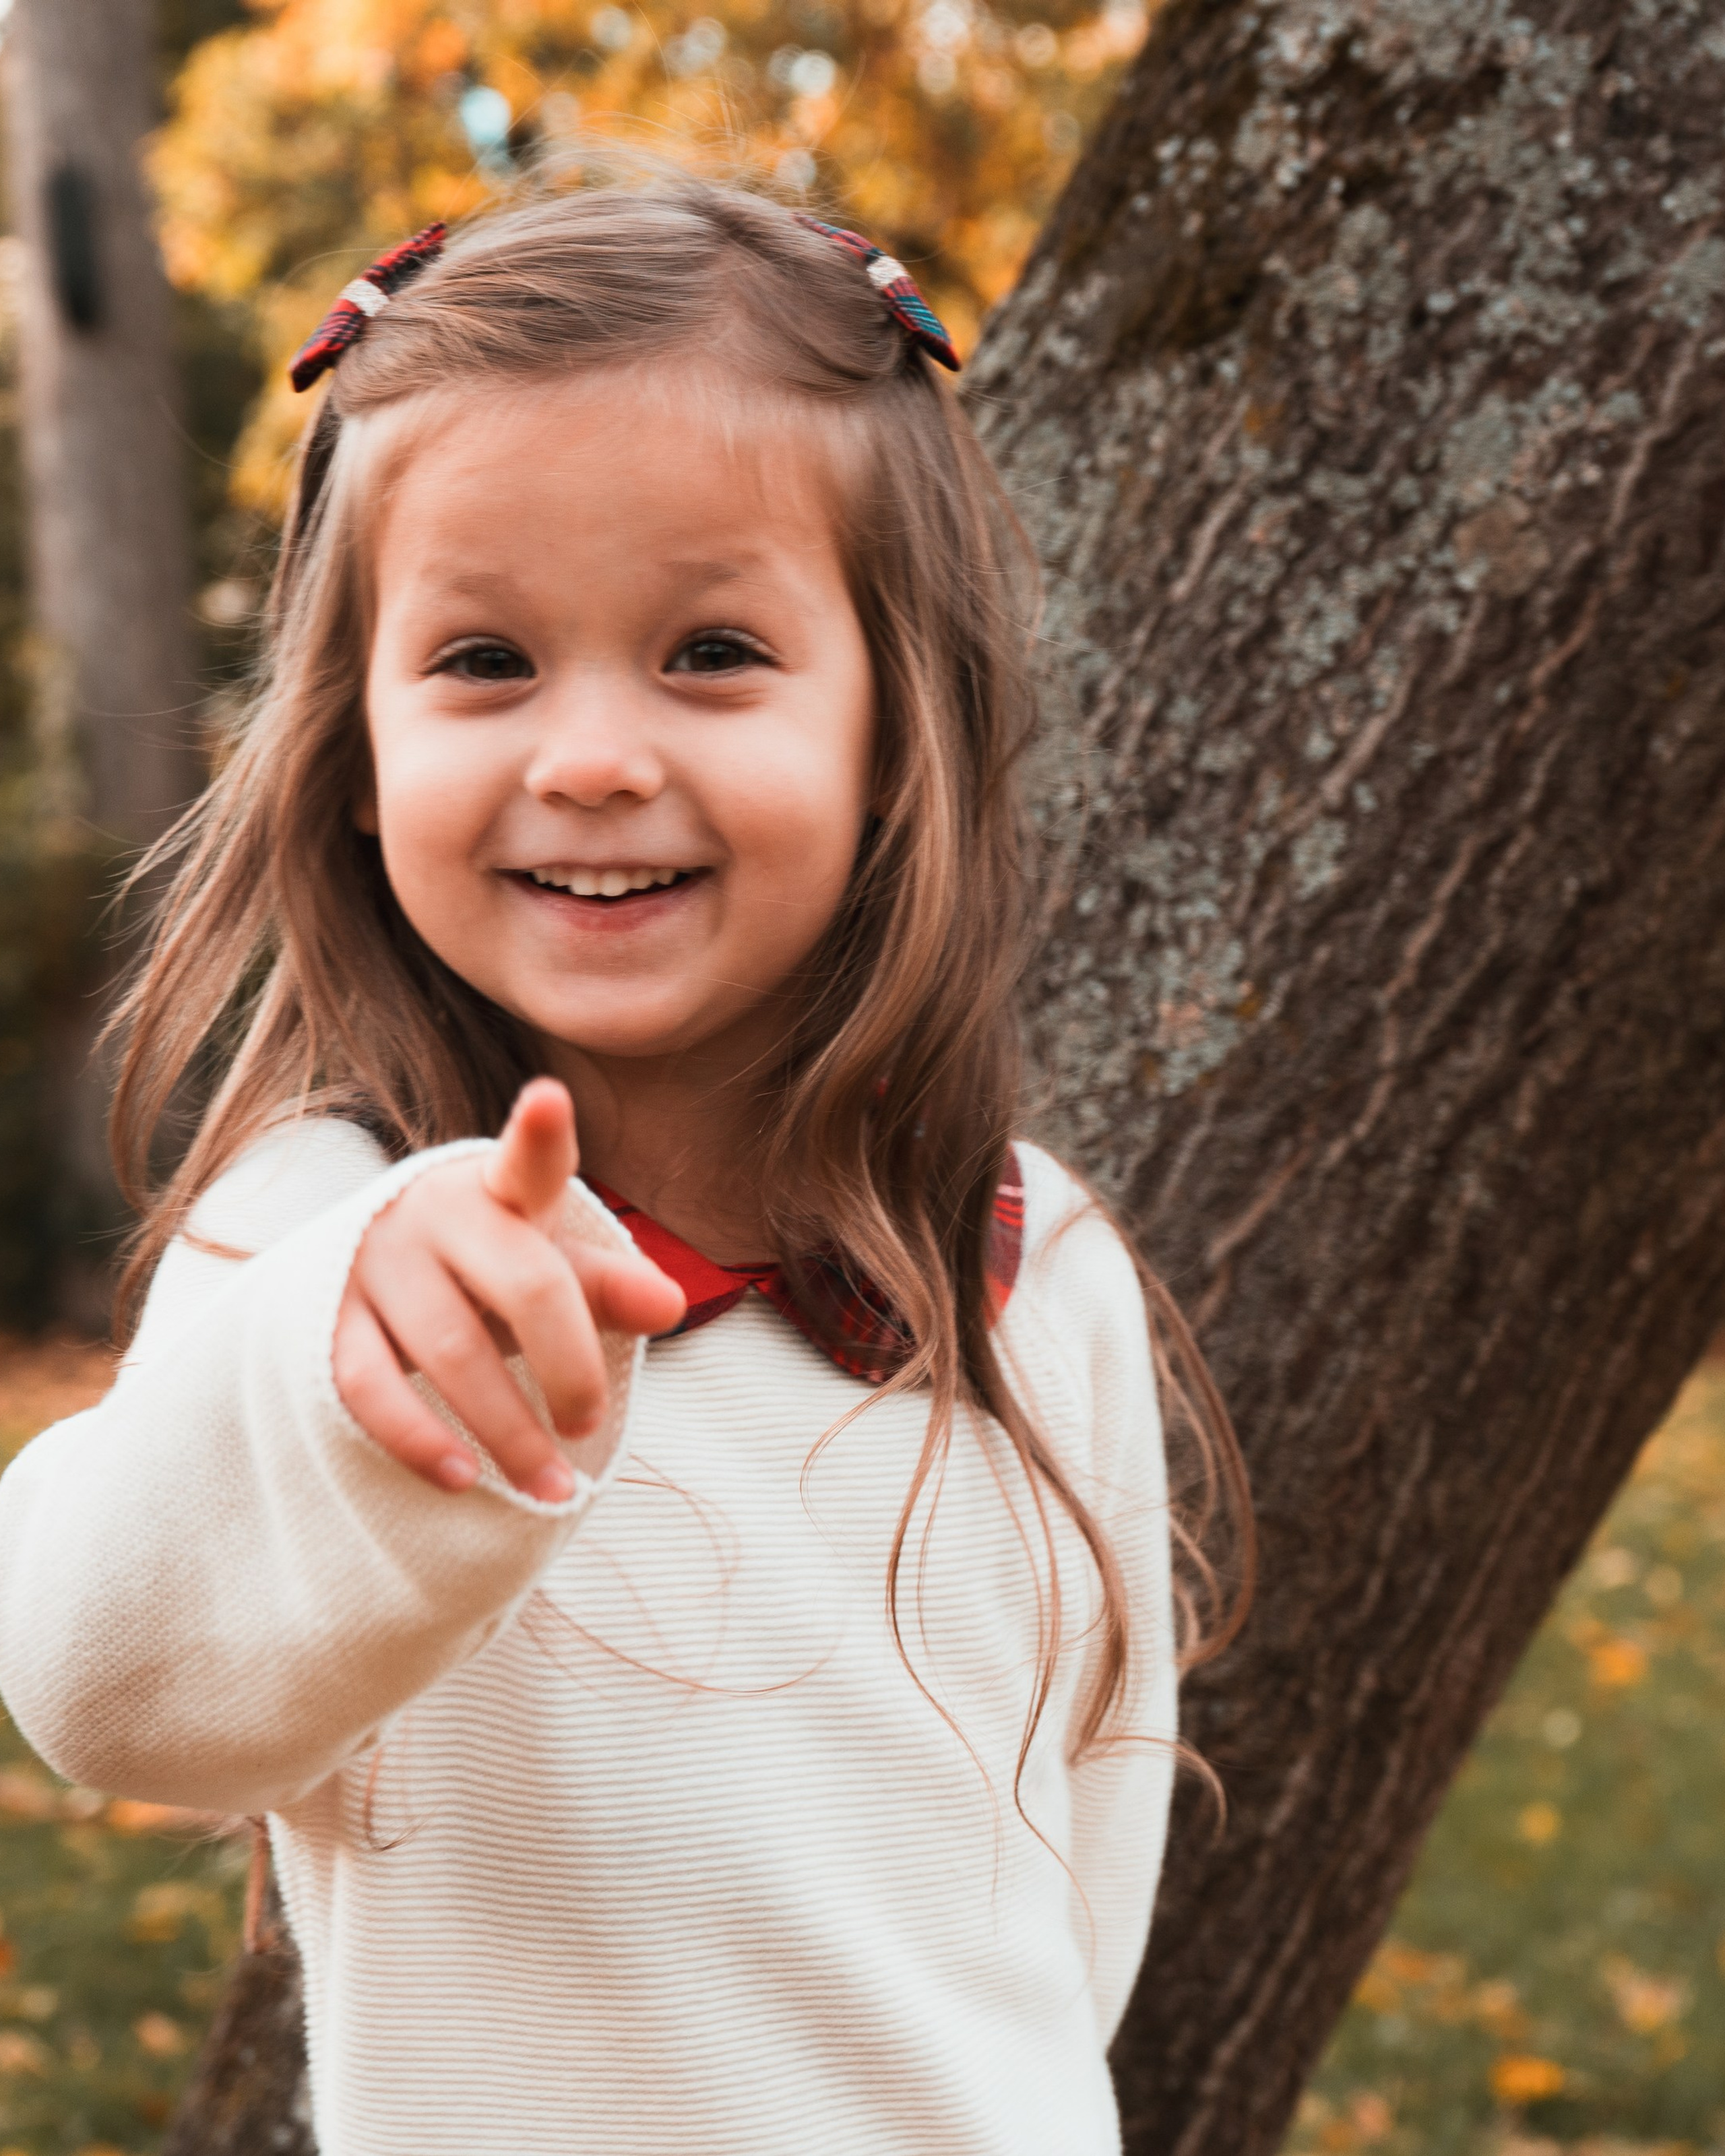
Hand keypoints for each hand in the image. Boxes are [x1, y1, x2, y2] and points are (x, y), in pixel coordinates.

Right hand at [332, 1078, 684, 1497]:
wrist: (363, 1271)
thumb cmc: (482, 1268)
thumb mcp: (544, 1266)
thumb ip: (605, 1285)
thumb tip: (670, 1303)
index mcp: (498, 1190)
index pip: (529, 1161)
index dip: (540, 1132)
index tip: (549, 1101)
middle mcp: (434, 1214)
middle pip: (523, 1287)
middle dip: (570, 1368)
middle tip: (589, 1423)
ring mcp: (374, 1264)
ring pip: (450, 1351)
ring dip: (507, 1430)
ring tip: (551, 1486)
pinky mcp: (324, 1321)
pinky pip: (371, 1388)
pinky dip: (420, 1439)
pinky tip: (464, 1477)